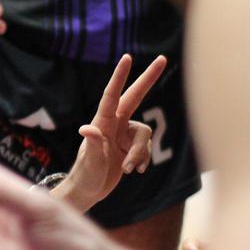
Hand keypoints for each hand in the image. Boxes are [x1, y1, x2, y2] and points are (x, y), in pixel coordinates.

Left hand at [52, 54, 165, 210]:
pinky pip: (146, 147)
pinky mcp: (130, 146)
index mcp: (102, 123)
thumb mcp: (90, 163)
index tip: (127, 57)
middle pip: (135, 97)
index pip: (112, 95)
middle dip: (148, 78)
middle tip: (163, 58)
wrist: (88, 191)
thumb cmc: (85, 176)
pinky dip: (143, 159)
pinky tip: (134, 171)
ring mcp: (123, 134)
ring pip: (145, 134)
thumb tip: (86, 128)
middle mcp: (114, 124)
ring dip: (140, 153)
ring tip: (128, 170)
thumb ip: (91, 145)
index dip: (120, 76)